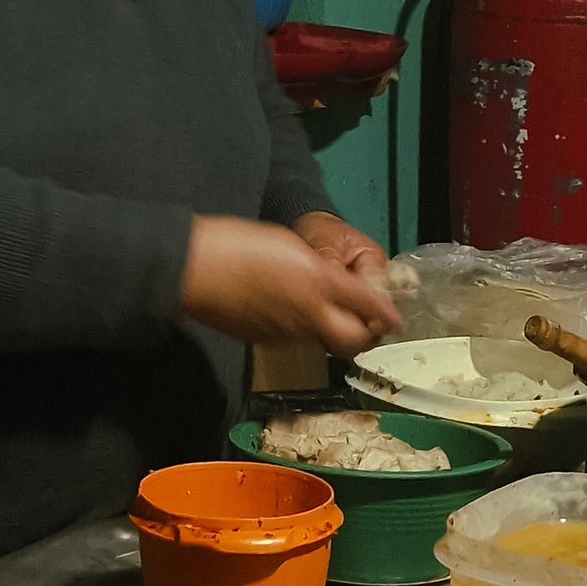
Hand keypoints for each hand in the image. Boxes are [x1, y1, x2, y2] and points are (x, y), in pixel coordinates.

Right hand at [179, 215, 396, 358]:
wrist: (192, 268)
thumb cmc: (238, 244)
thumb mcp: (290, 246)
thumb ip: (324, 271)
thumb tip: (349, 290)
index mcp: (317, 287)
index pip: (366, 308)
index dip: (384, 313)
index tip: (393, 315)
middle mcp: (307, 317)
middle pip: (352, 341)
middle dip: (364, 332)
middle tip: (364, 316)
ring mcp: (284, 333)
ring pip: (322, 339)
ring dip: (330, 326)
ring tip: (321, 303)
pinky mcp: (262, 340)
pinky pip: (294, 337)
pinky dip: (301, 326)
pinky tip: (286, 305)